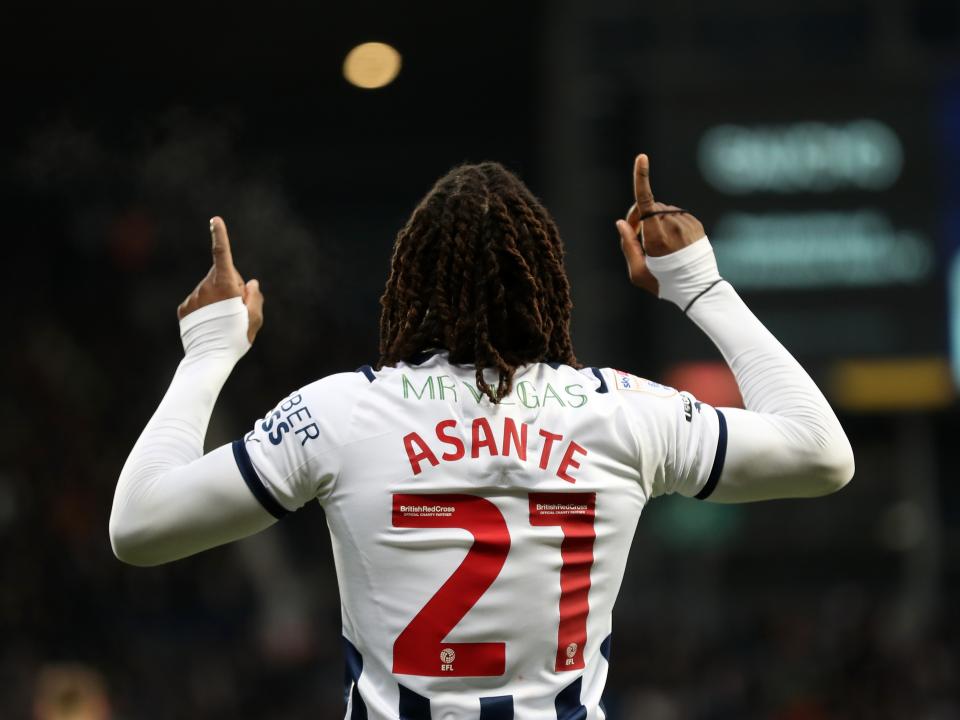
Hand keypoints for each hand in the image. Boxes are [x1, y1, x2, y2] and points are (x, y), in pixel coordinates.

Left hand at [177, 217, 263, 343]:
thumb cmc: (236, 337)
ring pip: (210, 290)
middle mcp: (206, 286)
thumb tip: (250, 283)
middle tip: (236, 309)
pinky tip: (210, 324)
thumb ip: (255, 296)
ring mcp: (193, 297)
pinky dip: (206, 308)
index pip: (222, 254)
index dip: (219, 235)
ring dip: (218, 299)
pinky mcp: (184, 308)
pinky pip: (198, 301)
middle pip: (222, 276)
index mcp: (225, 284)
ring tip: (221, 321)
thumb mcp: (254, 318)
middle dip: (231, 285)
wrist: (209, 358)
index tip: (215, 220)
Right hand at [615, 154, 705, 294]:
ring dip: (656, 223)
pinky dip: (670, 226)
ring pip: (663, 212)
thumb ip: (627, 244)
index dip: (641, 177)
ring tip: (660, 247)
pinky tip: (673, 245)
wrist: (698, 288)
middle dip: (640, 218)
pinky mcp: (695, 223)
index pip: (645, 200)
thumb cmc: (663, 282)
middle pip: (649, 208)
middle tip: (639, 240)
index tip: (642, 157)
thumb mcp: (638, 271)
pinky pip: (677, 217)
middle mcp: (672, 224)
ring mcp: (686, 222)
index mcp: (655, 235)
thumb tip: (622, 222)